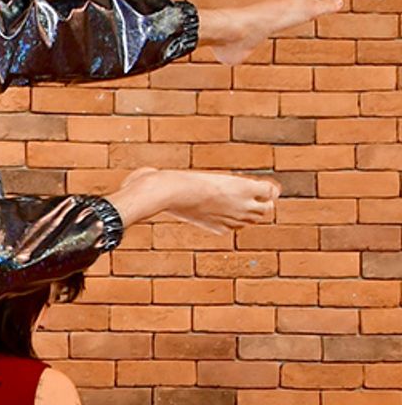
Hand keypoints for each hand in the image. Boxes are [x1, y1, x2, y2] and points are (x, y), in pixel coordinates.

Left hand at [130, 167, 278, 232]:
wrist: (167, 192)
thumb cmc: (156, 194)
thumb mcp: (156, 195)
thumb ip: (148, 186)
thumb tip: (132, 179)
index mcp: (214, 225)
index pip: (236, 223)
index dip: (237, 211)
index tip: (235, 201)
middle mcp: (230, 220)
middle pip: (256, 217)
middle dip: (257, 205)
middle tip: (253, 191)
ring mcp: (240, 207)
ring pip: (267, 207)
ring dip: (266, 196)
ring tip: (259, 186)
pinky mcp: (246, 191)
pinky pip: (271, 191)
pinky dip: (271, 185)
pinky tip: (262, 180)